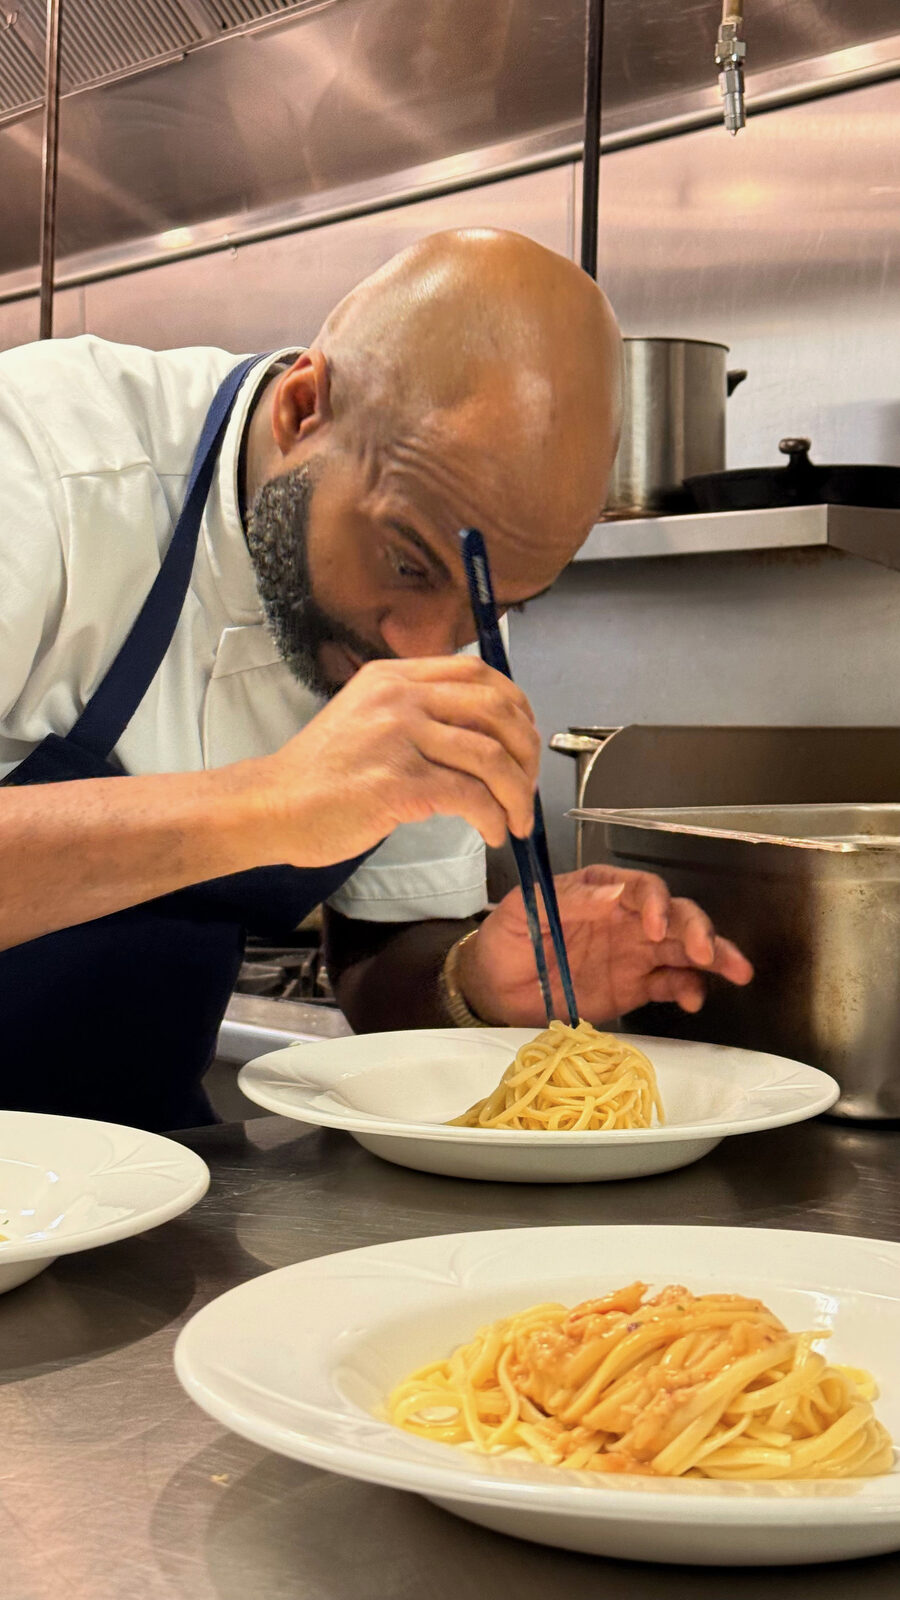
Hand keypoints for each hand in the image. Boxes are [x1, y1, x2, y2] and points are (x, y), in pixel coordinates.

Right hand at [254, 656, 540, 865]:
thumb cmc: (320, 775)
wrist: (271, 806)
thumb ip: (415, 713)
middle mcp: (398, 697)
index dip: (516, 705)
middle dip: (527, 752)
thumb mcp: (367, 718)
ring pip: (491, 756)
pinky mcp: (398, 782)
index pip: (477, 672)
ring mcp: (398, 737)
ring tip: (516, 820)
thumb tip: (480, 733)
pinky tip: (491, 833)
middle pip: (496, 710)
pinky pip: (470, 796)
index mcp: (393, 676)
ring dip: (517, 793)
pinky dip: (492, 817)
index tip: (526, 738)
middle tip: (530, 785)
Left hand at [457, 863, 753, 1025]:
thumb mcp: (524, 909)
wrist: (492, 990)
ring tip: (736, 971)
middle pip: (674, 916)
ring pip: (683, 949)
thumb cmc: (504, 939)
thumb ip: (568, 898)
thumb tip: (614, 891)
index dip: (655, 903)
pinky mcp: (635, 988)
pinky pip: (671, 984)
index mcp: (600, 891)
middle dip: (697, 929)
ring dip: (712, 957)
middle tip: (707, 951)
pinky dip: (689, 990)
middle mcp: (625, 919)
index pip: (641, 888)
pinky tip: (693, 1000)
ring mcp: (634, 954)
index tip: (652, 926)